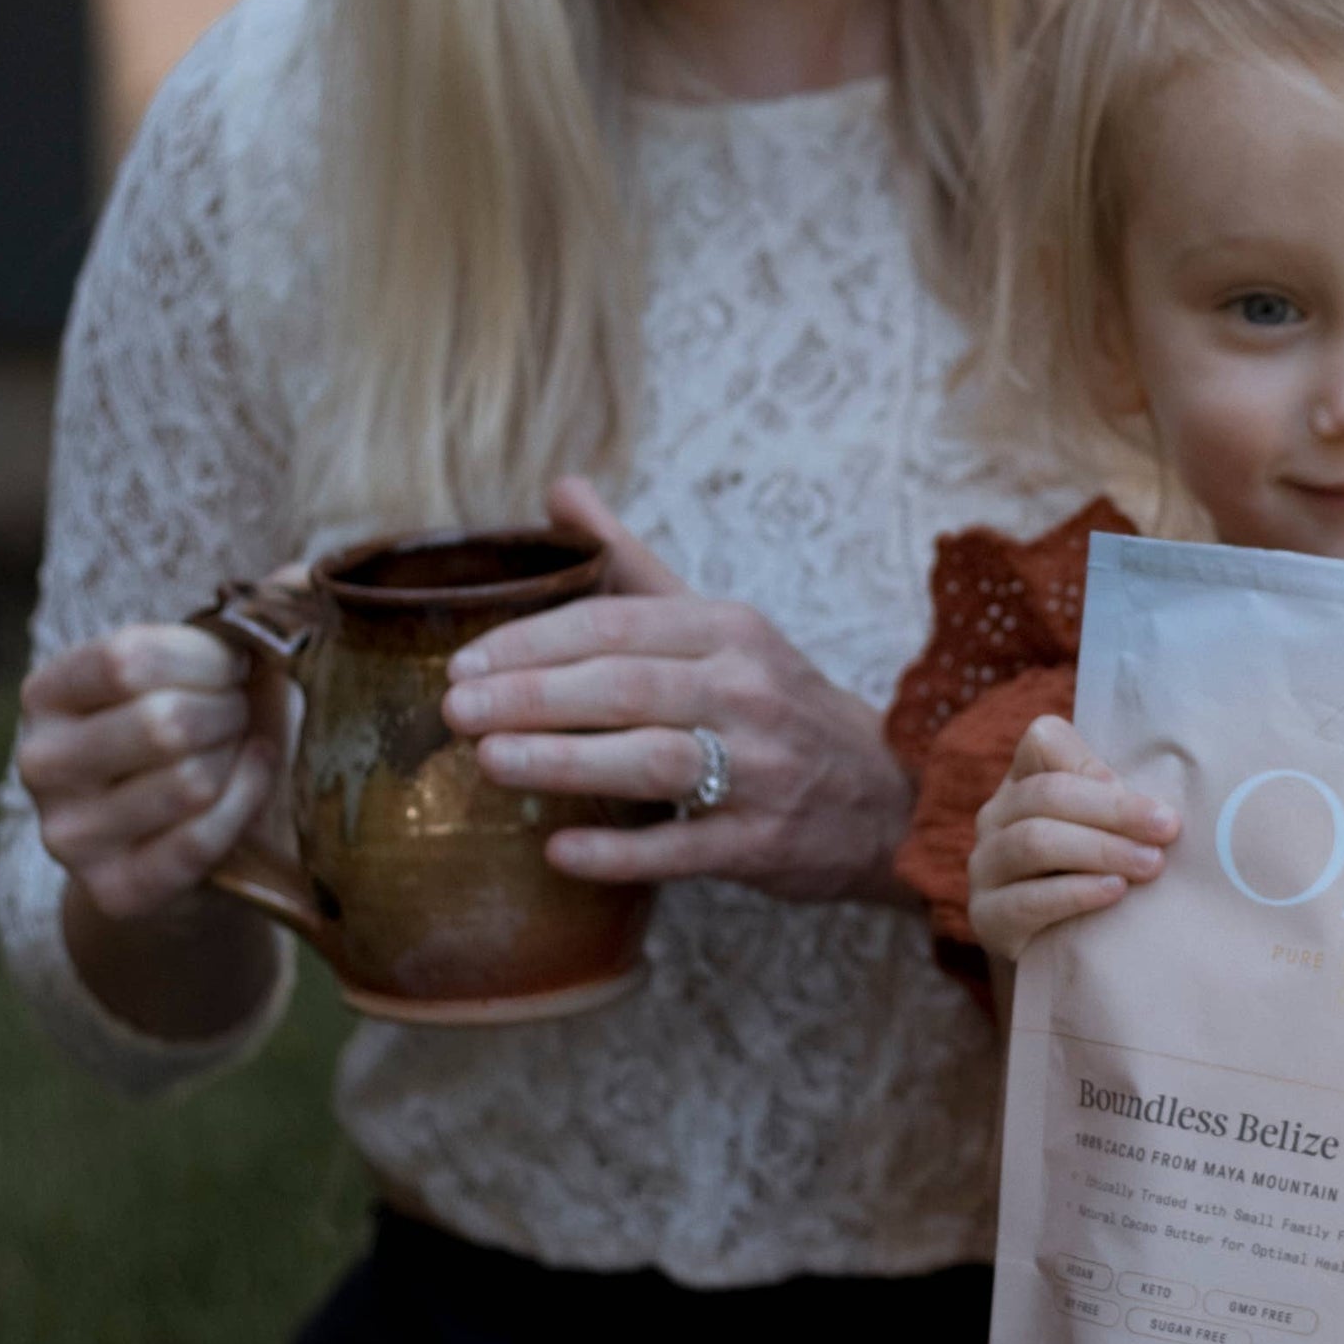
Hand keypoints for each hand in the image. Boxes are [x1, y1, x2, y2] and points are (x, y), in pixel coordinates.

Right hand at [16, 623, 276, 919]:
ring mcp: (68, 835)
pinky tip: (253, 784)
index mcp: (48, 692)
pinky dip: (246, 806)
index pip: (129, 658)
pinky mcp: (114, 891)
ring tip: (240, 752)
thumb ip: (254, 615)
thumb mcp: (218, 671)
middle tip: (242, 717)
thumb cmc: (214, 736)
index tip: (240, 666)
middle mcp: (39, 762)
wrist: (203, 847)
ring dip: (239, 761)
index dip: (209, 659)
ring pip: (189, 783)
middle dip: (231, 714)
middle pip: (163, 722)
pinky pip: (201, 842)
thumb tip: (301, 577)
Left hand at [441, 477, 913, 902]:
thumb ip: (633, 565)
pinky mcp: (760, 843)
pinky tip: (557, 850)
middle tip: (456, 709)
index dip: (533, 641)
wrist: (887, 795)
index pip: (616, 624)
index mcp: (728, 631)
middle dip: (532, 696)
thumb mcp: (719, 625)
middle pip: (626, 687)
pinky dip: (618, 852)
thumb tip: (560, 491)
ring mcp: (759, 770)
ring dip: (565, 760)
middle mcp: (748, 691)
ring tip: (490, 761)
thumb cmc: (777, 703)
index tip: (464, 660)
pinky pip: (681, 848)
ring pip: (652, 760)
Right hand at [968, 715, 1179, 960]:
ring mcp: (984, 867)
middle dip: (1114, 810)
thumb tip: (1158, 805)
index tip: (1144, 791)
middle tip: (1167, 829)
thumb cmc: (1095, 876)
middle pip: (1045, 794)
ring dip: (1100, 850)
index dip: (1091, 761)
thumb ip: (1119, 803)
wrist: (1060, 951)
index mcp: (1023, 782)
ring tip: (1150, 865)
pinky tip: (1115, 891)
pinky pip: (1027, 899)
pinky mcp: (986, 917)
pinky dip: (1076, 892)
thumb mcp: (1107, 831)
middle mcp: (995, 817)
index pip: (1043, 741)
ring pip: (1034, 842)